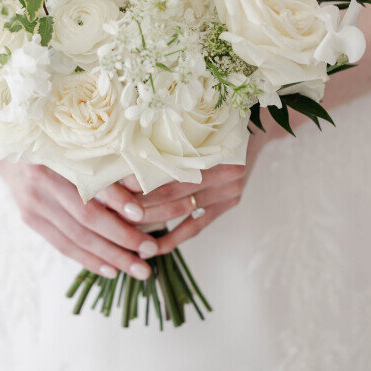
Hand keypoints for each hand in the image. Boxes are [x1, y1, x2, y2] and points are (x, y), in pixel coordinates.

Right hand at [0, 157, 152, 280]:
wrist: (9, 151)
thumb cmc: (55, 144)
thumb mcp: (77, 143)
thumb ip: (104, 161)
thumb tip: (142, 183)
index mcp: (57, 155)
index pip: (90, 182)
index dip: (115, 198)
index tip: (140, 214)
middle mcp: (42, 179)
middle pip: (86, 216)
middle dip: (122, 237)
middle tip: (151, 250)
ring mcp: (34, 202)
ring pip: (76, 237)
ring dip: (110, 256)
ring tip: (138, 268)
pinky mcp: (31, 219)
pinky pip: (63, 245)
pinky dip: (88, 259)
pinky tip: (111, 270)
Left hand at [122, 131, 266, 258]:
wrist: (258, 128)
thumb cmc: (217, 123)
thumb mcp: (197, 126)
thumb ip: (169, 139)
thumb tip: (126, 153)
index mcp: (212, 148)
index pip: (169, 170)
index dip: (141, 180)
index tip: (115, 186)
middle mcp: (224, 171)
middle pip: (173, 193)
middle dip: (140, 204)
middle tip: (113, 211)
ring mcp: (229, 190)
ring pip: (181, 211)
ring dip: (152, 222)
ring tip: (124, 230)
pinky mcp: (229, 204)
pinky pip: (197, 226)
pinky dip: (173, 238)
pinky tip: (152, 247)